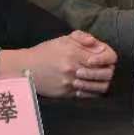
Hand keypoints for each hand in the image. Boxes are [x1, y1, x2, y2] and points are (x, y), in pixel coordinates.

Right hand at [0, 31, 116, 98]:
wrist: (25, 68)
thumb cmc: (44, 52)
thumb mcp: (62, 39)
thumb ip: (82, 38)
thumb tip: (98, 44)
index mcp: (74, 52)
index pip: (106, 57)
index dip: (109, 58)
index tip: (104, 58)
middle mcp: (74, 68)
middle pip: (106, 73)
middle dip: (108, 70)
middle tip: (104, 69)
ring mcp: (71, 82)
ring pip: (100, 87)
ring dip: (103, 82)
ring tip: (98, 78)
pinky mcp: (67, 94)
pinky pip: (89, 95)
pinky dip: (93, 91)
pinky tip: (89, 86)